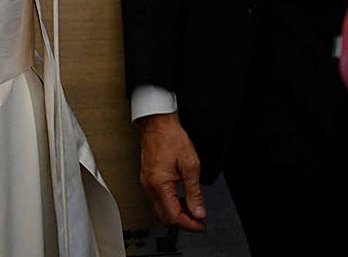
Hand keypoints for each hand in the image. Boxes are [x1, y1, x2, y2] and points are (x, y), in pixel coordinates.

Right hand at [136, 112, 206, 232]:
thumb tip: (198, 212)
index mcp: (159, 184)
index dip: (190, 224)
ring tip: (192, 209)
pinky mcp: (146, 179)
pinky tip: (180, 199)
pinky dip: (170, 204)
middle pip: (164, 217)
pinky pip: (157, 200)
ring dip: (176, 213)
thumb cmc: (171, 138)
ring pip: (160, 210)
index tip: (201, 224)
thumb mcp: (190, 165)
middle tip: (198, 220)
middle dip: (183, 222)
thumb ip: (194, 192)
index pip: (174, 216)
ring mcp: (146, 183)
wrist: (157, 123)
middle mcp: (149, 186)